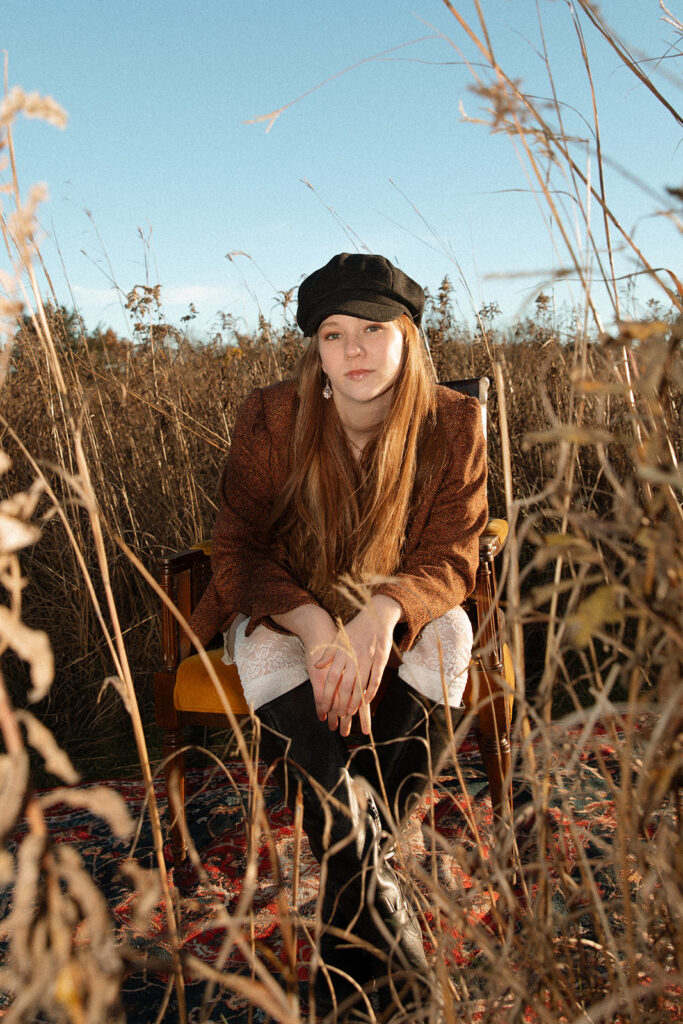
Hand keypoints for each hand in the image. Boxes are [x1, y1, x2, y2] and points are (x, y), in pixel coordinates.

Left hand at [316, 596, 401, 734]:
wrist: (376, 615)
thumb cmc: (355, 629)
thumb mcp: (338, 638)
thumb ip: (327, 653)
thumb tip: (316, 665)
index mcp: (341, 652)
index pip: (332, 678)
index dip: (328, 694)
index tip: (325, 706)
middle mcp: (353, 656)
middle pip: (345, 684)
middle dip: (341, 702)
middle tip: (338, 715)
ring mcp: (368, 658)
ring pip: (360, 684)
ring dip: (355, 700)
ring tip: (350, 712)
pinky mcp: (380, 659)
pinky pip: (375, 678)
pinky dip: (371, 691)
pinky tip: (367, 700)